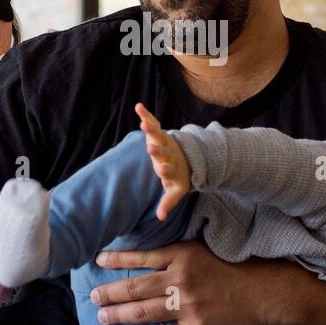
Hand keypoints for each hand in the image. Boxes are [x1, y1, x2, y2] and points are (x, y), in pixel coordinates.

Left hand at [91, 242, 301, 324]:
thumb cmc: (241, 266)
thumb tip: (155, 254)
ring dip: (119, 315)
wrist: (268, 291)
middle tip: (93, 297)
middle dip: (109, 292)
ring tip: (102, 318)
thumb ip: (181, 252)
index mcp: (182, 255)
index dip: (117, 260)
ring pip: (143, 312)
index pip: (141, 257)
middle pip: (135, 287)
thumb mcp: (208, 248)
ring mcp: (187, 305)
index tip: (98, 261)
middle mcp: (180, 279)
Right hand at [134, 103, 189, 220]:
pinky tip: (138, 106)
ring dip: (151, 129)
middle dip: (158, 151)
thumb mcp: (175, 190)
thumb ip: (168, 202)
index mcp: (171, 169)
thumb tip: (161, 218)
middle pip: (163, 152)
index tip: (163, 169)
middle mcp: (168, 155)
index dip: (166, 170)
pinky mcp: (160, 133)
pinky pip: (153, 123)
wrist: (187, 159)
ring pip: (158, 136)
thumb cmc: (177, 177)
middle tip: (152, 148)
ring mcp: (164, 143)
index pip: (168, 170)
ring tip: (144, 122)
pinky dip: (146, 115)